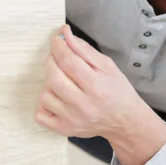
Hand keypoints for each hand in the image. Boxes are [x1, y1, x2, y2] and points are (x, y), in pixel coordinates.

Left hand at [35, 25, 150, 140]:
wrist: (125, 121)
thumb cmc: (118, 91)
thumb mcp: (107, 65)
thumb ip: (84, 49)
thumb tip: (65, 35)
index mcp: (97, 86)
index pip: (68, 61)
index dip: (59, 45)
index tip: (57, 38)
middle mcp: (83, 105)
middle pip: (53, 76)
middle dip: (51, 59)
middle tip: (58, 55)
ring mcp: (72, 119)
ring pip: (45, 94)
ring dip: (49, 81)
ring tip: (63, 79)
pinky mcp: (64, 129)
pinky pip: (40, 114)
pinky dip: (44, 103)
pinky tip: (56, 96)